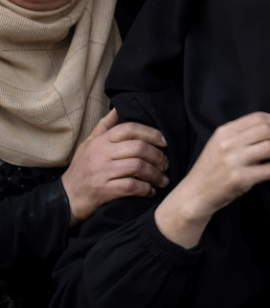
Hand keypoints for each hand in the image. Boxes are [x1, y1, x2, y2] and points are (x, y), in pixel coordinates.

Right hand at [61, 109, 168, 226]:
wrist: (65, 198)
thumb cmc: (81, 170)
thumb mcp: (88, 144)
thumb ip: (104, 127)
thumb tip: (117, 109)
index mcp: (101, 141)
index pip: (130, 129)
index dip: (151, 133)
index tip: (164, 142)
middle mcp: (102, 154)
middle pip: (139, 148)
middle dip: (158, 156)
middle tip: (165, 164)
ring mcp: (102, 172)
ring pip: (138, 167)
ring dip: (155, 174)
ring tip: (162, 179)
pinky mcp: (104, 190)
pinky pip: (132, 186)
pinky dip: (145, 189)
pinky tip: (150, 191)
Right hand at [154, 111, 269, 247]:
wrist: (195, 195)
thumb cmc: (211, 170)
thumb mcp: (220, 145)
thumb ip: (240, 135)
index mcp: (225, 132)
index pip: (257, 118)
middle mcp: (229, 143)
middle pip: (266, 131)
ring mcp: (234, 161)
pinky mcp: (240, 179)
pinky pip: (269, 170)